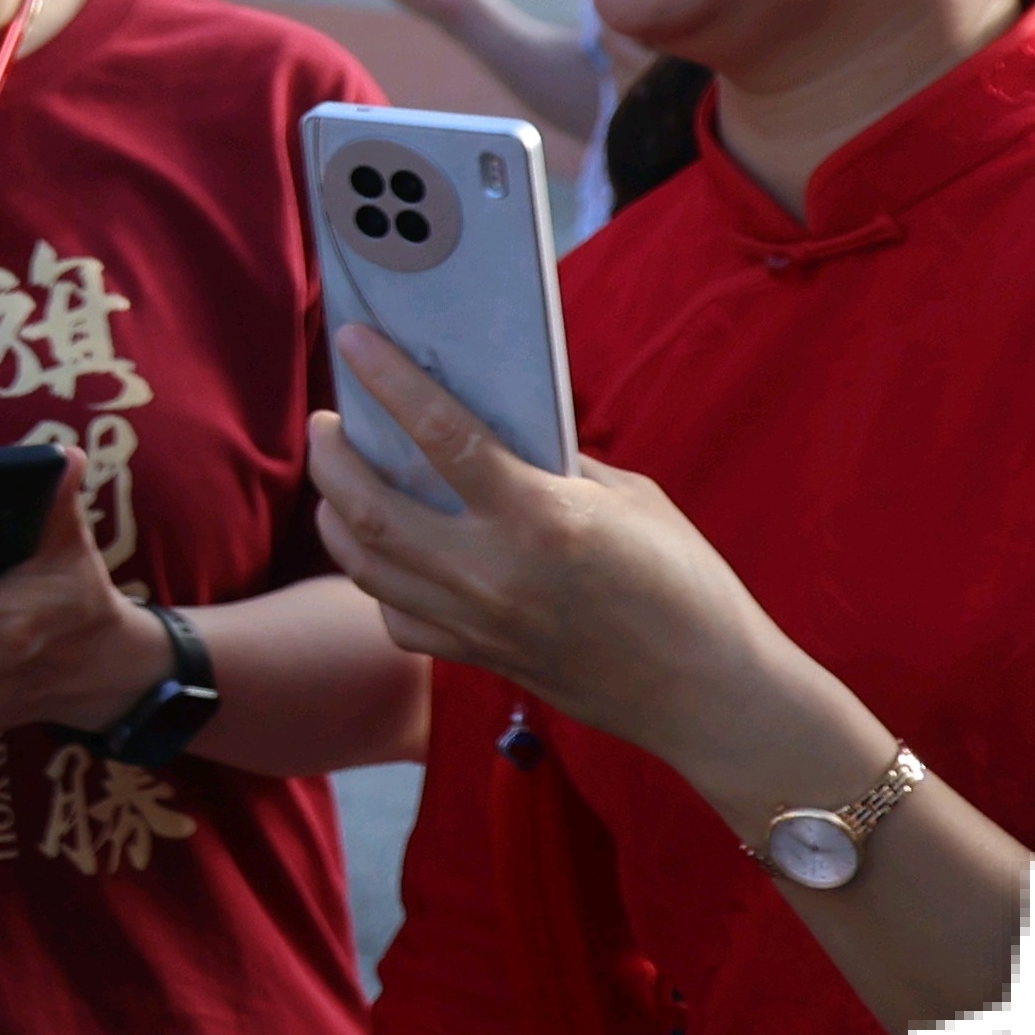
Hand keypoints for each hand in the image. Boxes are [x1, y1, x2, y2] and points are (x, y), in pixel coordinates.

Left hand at [308, 322, 789, 774]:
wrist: (707, 693)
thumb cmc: (686, 584)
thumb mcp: (630, 499)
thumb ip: (557, 463)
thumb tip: (501, 429)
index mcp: (540, 516)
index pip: (440, 434)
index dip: (388, 381)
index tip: (352, 342)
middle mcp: (494, 572)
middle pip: (371, 509)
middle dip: (333, 458)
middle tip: (327, 424)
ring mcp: (479, 623)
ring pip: (368, 567)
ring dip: (336, 517)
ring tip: (335, 481)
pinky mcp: (480, 659)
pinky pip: (399, 619)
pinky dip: (377, 583)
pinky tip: (385, 557)